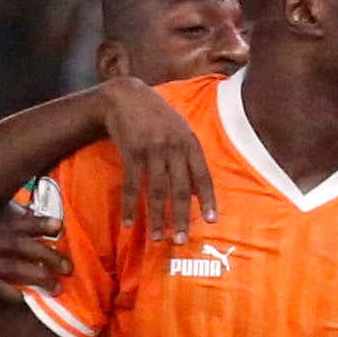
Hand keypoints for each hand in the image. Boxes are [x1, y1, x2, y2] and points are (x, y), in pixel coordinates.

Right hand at [0, 213, 65, 319]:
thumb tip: (27, 252)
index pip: (15, 225)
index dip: (38, 223)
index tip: (59, 226)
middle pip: (20, 244)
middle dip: (47, 253)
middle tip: (67, 266)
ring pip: (13, 266)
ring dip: (37, 276)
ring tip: (55, 287)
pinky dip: (12, 293)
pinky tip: (23, 300)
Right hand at [88, 75, 220, 244]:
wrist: (126, 96)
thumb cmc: (157, 116)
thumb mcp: (179, 129)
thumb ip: (189, 156)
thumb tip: (197, 190)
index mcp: (189, 141)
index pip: (202, 175)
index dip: (207, 199)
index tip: (211, 221)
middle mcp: (174, 146)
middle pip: (180, 188)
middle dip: (181, 216)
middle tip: (181, 240)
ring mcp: (152, 149)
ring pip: (157, 190)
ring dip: (156, 217)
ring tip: (158, 238)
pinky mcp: (131, 152)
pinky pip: (132, 185)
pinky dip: (130, 206)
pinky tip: (130, 223)